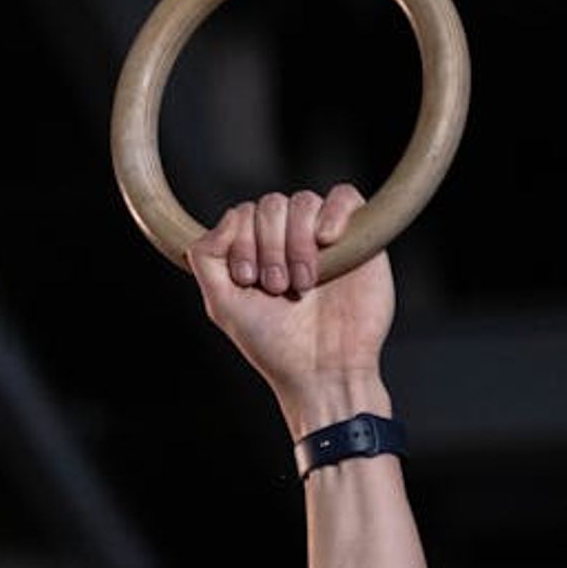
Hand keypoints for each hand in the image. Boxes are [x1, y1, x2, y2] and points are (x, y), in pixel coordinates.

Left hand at [185, 185, 394, 438]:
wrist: (324, 371)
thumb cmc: (275, 344)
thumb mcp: (223, 305)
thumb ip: (207, 257)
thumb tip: (229, 216)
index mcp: (257, 250)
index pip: (242, 214)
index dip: (241, 241)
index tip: (247, 280)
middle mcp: (288, 240)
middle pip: (271, 205)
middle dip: (269, 246)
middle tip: (277, 286)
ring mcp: (324, 238)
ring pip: (304, 202)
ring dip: (296, 242)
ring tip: (303, 283)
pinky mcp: (359, 239)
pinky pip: (345, 196)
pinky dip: (333, 211)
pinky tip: (327, 240)